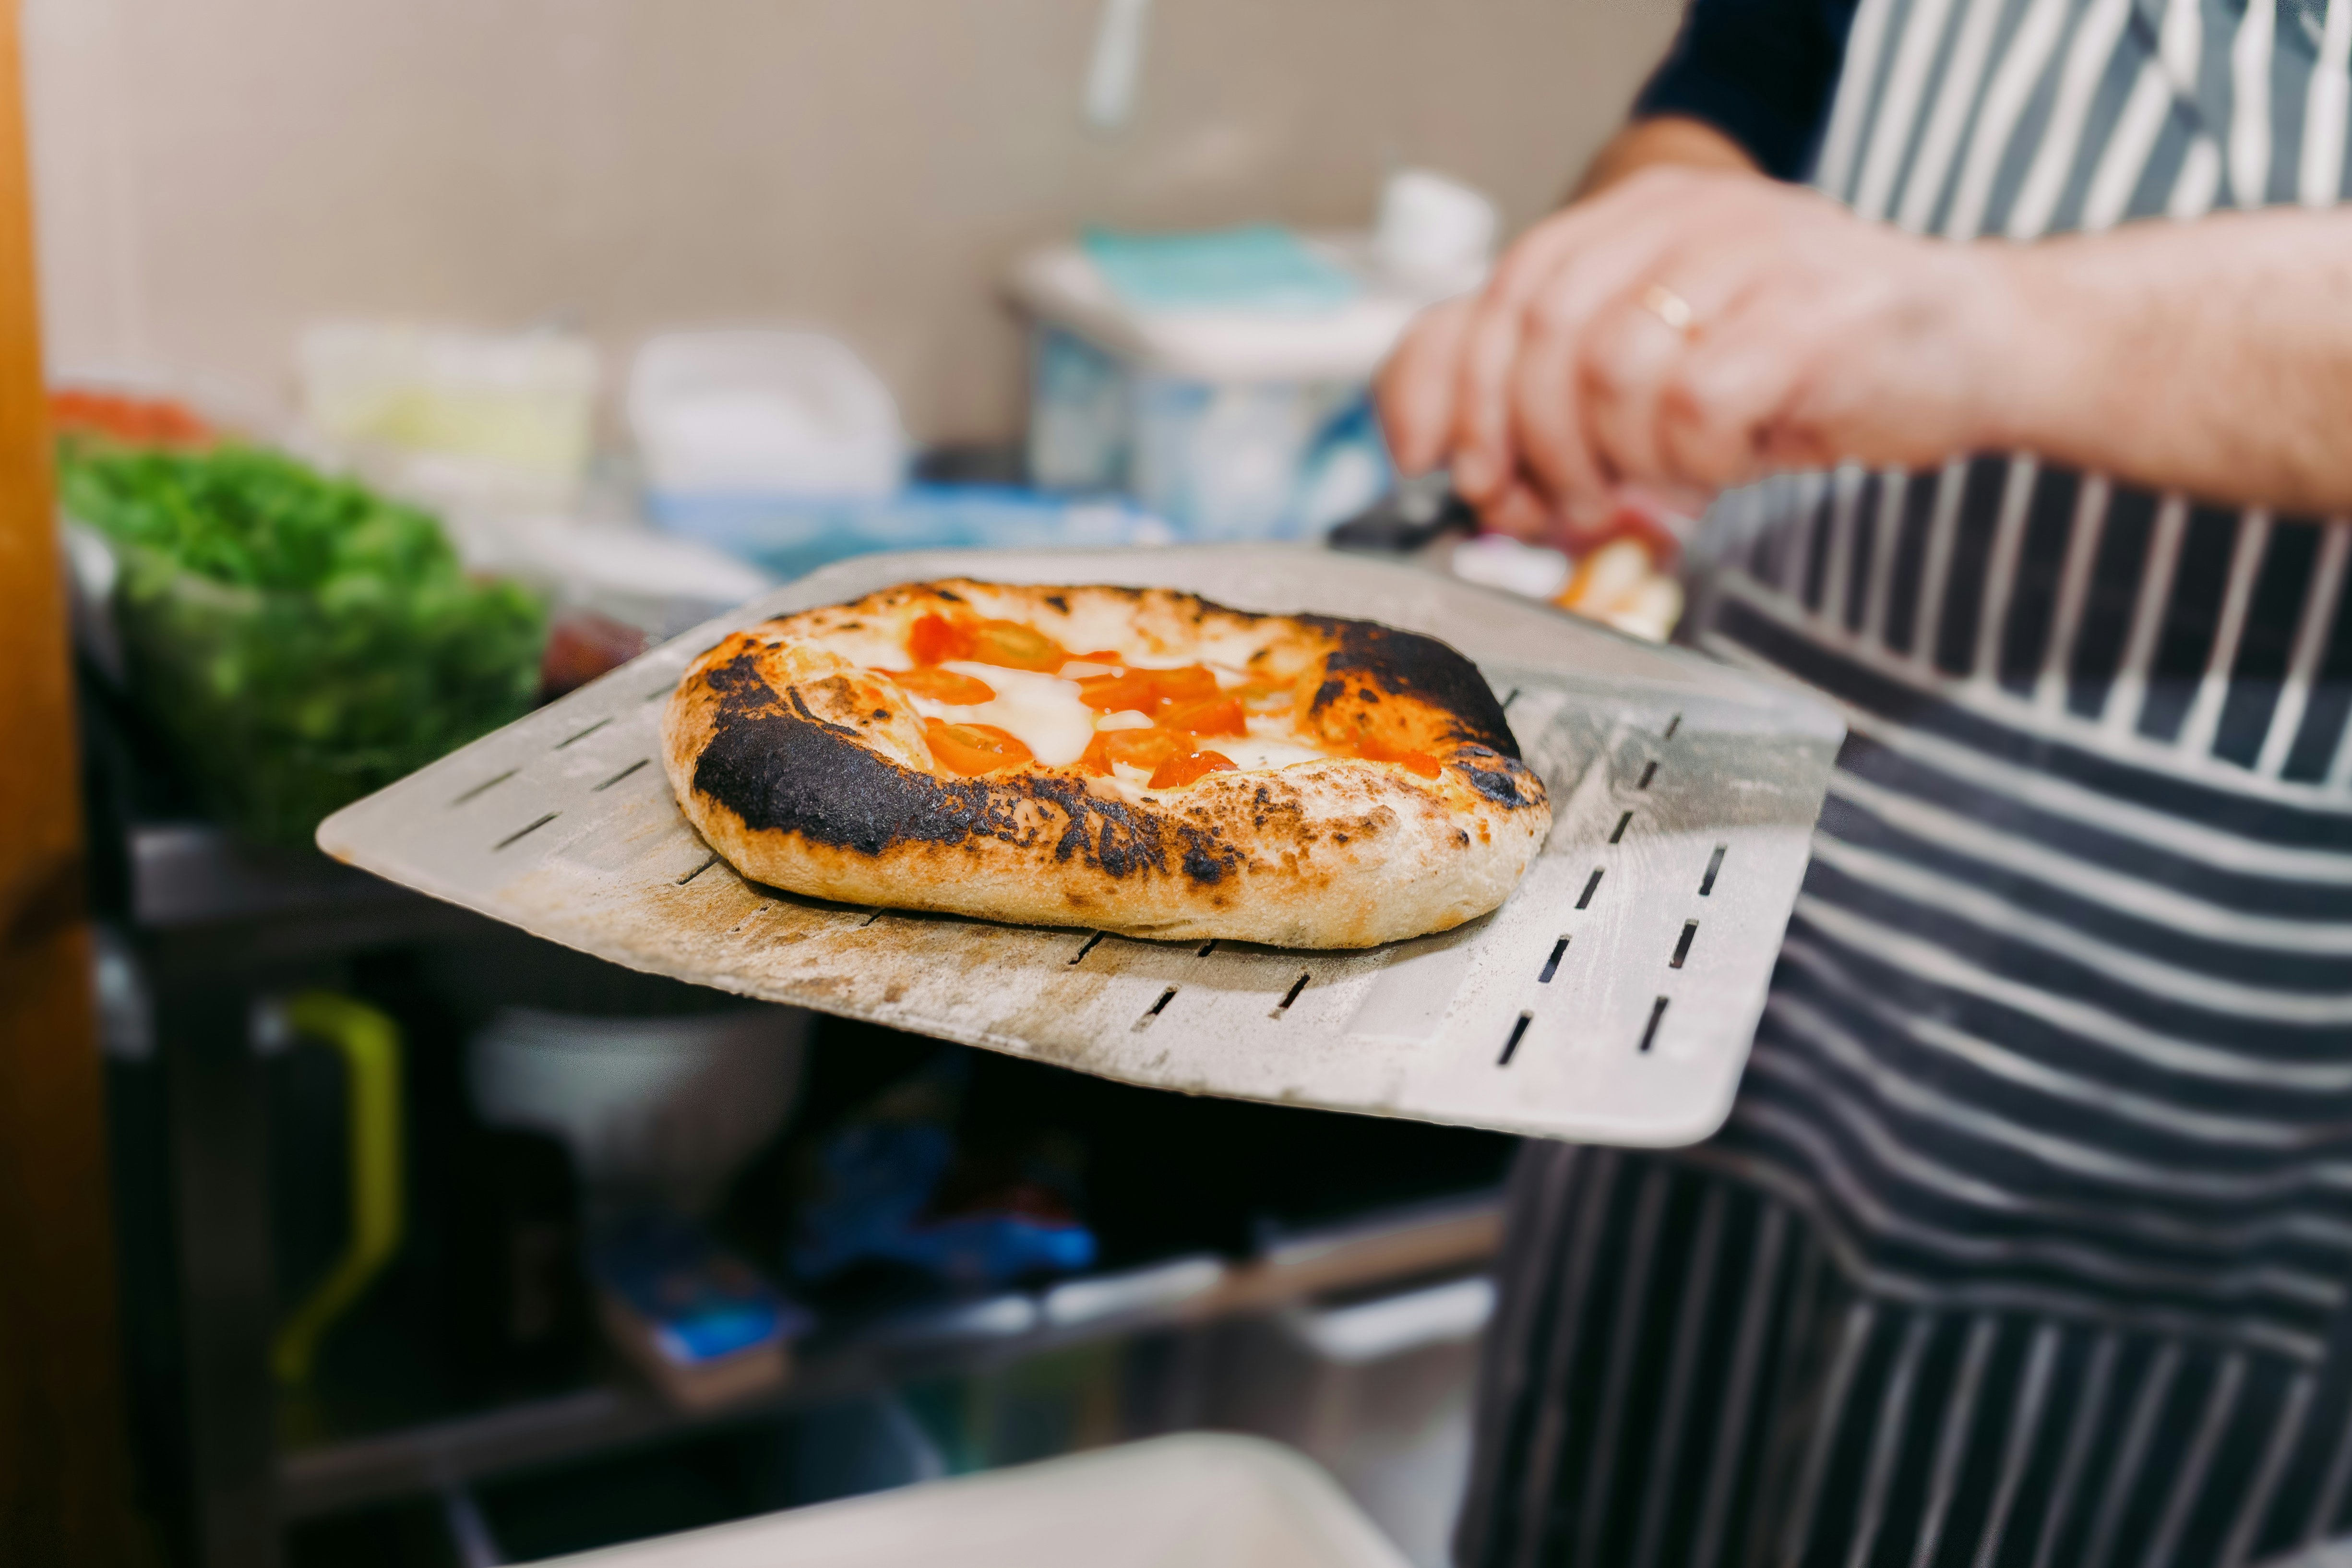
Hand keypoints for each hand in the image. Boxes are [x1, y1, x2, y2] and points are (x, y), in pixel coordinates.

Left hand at [1376, 165, 2011, 541]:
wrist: (1977, 348)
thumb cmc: (1806, 365)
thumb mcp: (1655, 360)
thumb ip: (1537, 383)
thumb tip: (1421, 444)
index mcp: (1642, 214)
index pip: (1502, 292)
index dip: (1456, 394)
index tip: (1453, 471)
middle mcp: (1690, 218)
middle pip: (1542, 334)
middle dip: (1529, 443)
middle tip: (1564, 503)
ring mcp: (1754, 260)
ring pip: (1610, 371)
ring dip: (1621, 457)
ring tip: (1668, 478)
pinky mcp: (1809, 323)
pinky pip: (1697, 408)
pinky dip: (1698, 461)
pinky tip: (1732, 461)